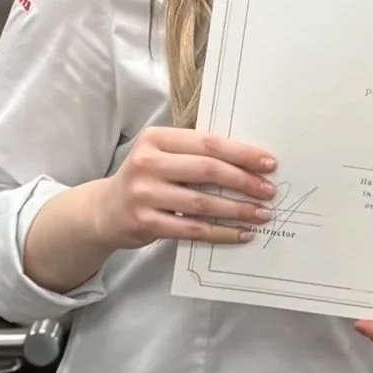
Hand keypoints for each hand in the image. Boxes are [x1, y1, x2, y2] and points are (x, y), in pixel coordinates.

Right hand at [92, 125, 277, 249]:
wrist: (104, 211)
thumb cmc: (146, 180)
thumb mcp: (162, 156)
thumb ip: (195, 154)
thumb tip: (249, 164)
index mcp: (156, 139)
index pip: (207, 143)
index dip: (242, 154)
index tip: (269, 164)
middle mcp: (147, 163)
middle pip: (207, 170)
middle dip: (243, 181)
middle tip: (269, 191)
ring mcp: (144, 194)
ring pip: (202, 203)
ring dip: (237, 210)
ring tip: (262, 214)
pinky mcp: (146, 222)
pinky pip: (193, 229)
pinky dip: (221, 233)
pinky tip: (242, 233)